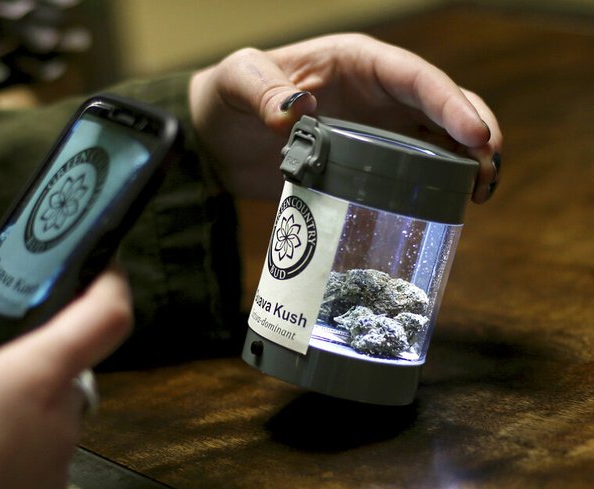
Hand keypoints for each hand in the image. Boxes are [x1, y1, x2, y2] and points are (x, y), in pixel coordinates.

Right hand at [0, 267, 132, 488]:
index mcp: (34, 377)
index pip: (105, 318)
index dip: (112, 286)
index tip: (106, 272)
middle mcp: (60, 420)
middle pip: (66, 374)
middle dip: (31, 370)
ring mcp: (58, 466)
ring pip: (50, 420)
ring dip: (19, 416)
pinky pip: (40, 462)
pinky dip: (15, 456)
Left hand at [190, 33, 501, 203]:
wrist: (216, 141)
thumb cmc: (228, 98)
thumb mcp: (237, 82)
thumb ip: (262, 90)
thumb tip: (297, 108)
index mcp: (357, 63)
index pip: (414, 77)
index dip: (450, 103)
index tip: (475, 136)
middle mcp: (376, 96)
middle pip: (442, 107)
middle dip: (475, 134)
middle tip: (488, 173)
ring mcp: (375, 132)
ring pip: (437, 141)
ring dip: (465, 163)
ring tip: (481, 195)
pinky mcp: (365, 167)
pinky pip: (411, 173)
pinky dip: (434, 188)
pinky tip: (447, 209)